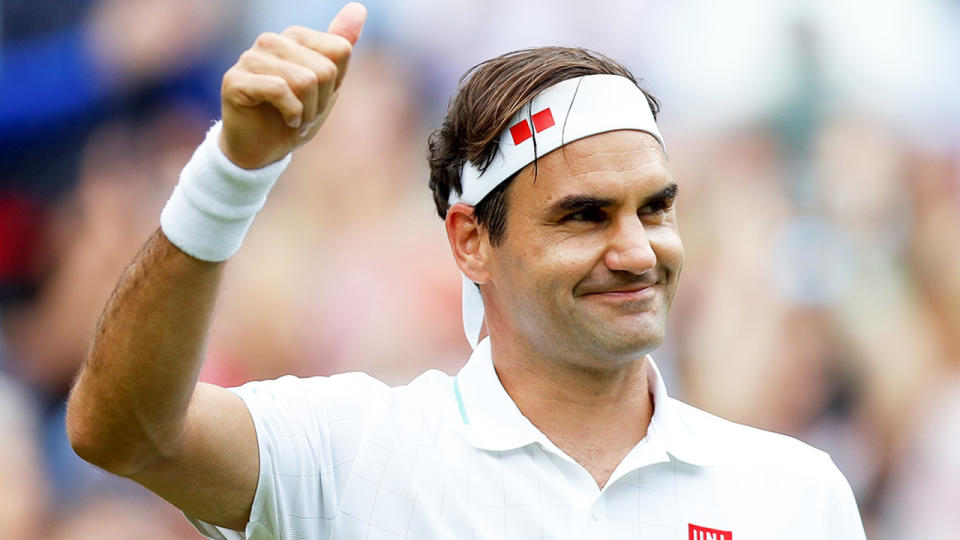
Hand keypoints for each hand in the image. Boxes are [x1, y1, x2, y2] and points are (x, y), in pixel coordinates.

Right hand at [218, 3, 366, 168]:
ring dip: (306, 112)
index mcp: (294, 37)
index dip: (335, 84)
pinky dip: (291, 114)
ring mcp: (250, 58)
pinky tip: (285, 120)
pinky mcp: (235, 80)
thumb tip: (359, 8)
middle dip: (320, 102)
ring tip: (294, 119)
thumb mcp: (327, 84)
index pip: (340, 50)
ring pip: (304, 81)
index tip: (318, 99)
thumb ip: (339, 45)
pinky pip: (280, 91)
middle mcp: (270, 40)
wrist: (262, 150)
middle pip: (324, 69)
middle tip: (304, 114)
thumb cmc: (293, 116)